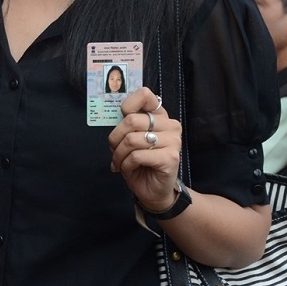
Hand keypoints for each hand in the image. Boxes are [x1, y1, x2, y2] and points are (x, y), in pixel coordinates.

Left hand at [106, 88, 181, 212]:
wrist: (153, 191)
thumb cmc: (139, 163)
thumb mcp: (129, 139)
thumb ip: (126, 125)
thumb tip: (113, 114)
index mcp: (160, 116)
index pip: (145, 95)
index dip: (127, 105)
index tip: (122, 118)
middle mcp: (170, 125)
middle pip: (130, 120)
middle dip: (115, 138)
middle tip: (115, 151)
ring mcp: (173, 141)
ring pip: (131, 139)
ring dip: (119, 154)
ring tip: (120, 163)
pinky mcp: (170, 158)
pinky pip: (137, 156)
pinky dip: (126, 165)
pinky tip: (129, 169)